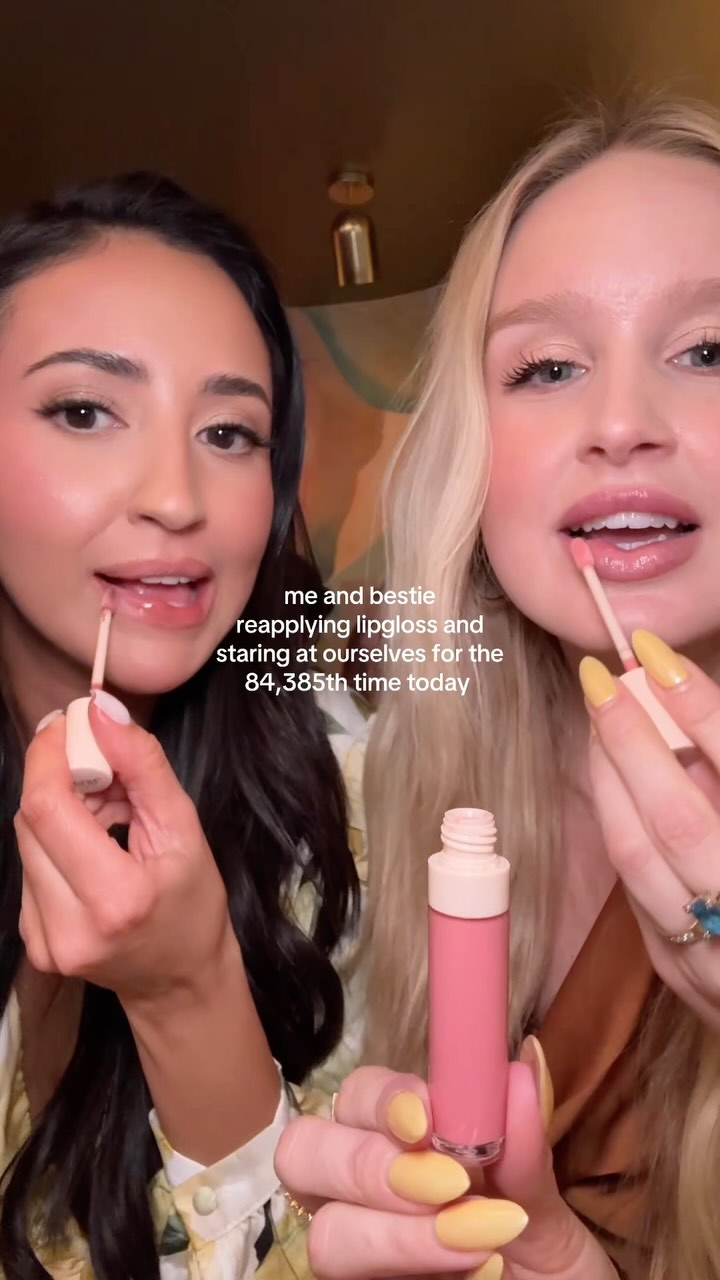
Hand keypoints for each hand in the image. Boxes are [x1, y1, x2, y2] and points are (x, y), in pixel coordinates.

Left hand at [15, 696, 235, 1006]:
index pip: (48, 808)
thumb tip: (101, 711)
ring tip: (106, 814)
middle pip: (30, 819)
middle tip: (101, 768)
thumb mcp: (185, 830)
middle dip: (59, 777)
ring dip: (59, 810)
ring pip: (25, 840)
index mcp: (115, 898)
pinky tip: (91, 848)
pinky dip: (56, 843)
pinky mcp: (33, 942)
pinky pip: (29, 866)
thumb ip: (143, 766)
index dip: (48, 755)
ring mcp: (44, 940)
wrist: (181, 980)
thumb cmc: (193, 904)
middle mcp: (68, 926)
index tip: (69, 724)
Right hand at [275, 1044, 616, 1278]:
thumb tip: (521, 1070)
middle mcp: (362, 1194)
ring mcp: (357, 1253)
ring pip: (325, 1234)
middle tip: (447, 1187)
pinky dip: (412, 1273)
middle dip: (369, 1165)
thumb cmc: (547, 1262)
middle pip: (304, 1152)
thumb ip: (524, 1152)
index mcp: (398, 1143)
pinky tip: (477, 1274)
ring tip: (479, 1244)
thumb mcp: (545, 1207)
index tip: (426, 1120)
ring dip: (398, 1235)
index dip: (380, 1100)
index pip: (354, 1096)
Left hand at [581, 629, 719, 1031]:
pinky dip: (625, 835)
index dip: (697, 708)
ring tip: (599, 722)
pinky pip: (639, 897)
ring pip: (640, 864)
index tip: (652, 652)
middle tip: (599, 678)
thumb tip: (687, 726)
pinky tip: (616, 789)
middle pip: (679, 820)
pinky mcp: (690, 984)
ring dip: (610, 784)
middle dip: (631, 741)